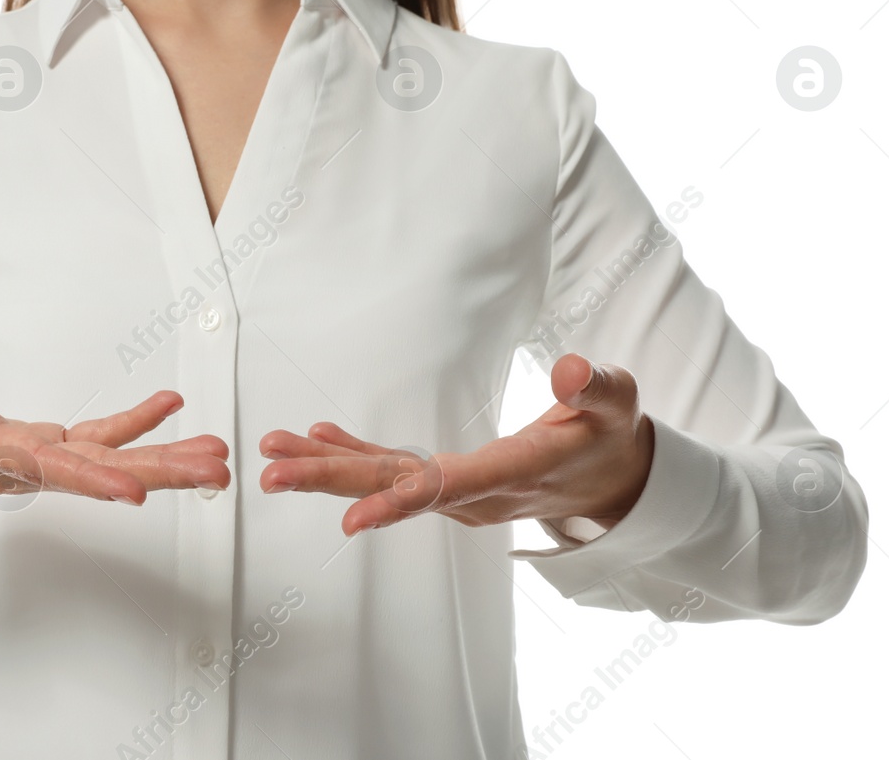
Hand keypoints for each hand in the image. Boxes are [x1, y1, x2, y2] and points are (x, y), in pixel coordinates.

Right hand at [0, 331, 230, 506]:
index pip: (42, 467)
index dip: (89, 478)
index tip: (134, 494)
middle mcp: (16, 463)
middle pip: (95, 474)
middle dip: (157, 475)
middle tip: (215, 474)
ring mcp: (31, 457)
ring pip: (105, 462)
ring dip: (162, 459)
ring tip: (216, 456)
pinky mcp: (37, 445)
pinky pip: (94, 438)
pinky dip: (133, 424)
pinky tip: (170, 406)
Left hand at [257, 353, 654, 535]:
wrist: (610, 480)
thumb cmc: (609, 435)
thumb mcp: (617, 403)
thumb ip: (596, 387)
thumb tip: (572, 368)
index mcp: (515, 474)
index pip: (451, 489)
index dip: (400, 502)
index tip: (350, 520)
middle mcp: (476, 494)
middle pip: (396, 489)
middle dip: (331, 482)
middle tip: (272, 475)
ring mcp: (458, 493)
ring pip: (385, 481)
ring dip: (326, 467)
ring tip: (272, 456)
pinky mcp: (448, 481)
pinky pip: (393, 470)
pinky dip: (355, 451)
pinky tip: (316, 435)